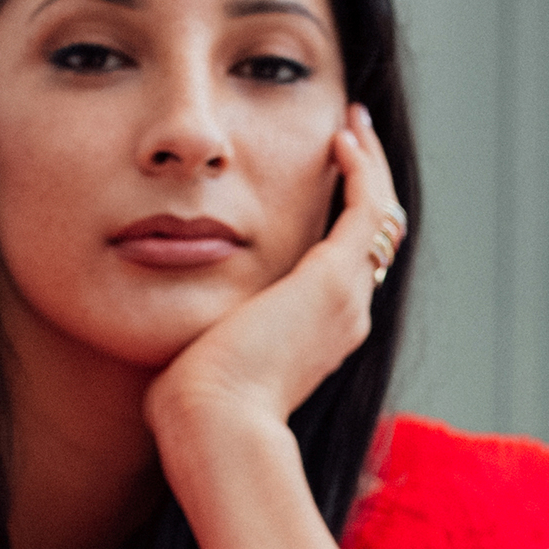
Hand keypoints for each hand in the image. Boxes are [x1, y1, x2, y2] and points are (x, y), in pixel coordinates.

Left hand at [143, 103, 409, 465]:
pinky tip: (342, 135)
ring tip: (353, 122)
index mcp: (320, 337)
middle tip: (351, 135)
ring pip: (382, 217)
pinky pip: (368, 208)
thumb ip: (200, 338)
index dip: (342, 221)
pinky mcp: (334, 278)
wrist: (217, 426)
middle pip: (374, 239)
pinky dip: (362, 168)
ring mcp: (347, 298)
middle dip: (366, 183)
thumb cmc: (196, 410)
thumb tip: (167, 341)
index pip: (346, 267)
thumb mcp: (203, 362)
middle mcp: (346, 316)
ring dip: (370, 165)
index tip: (323, 184)